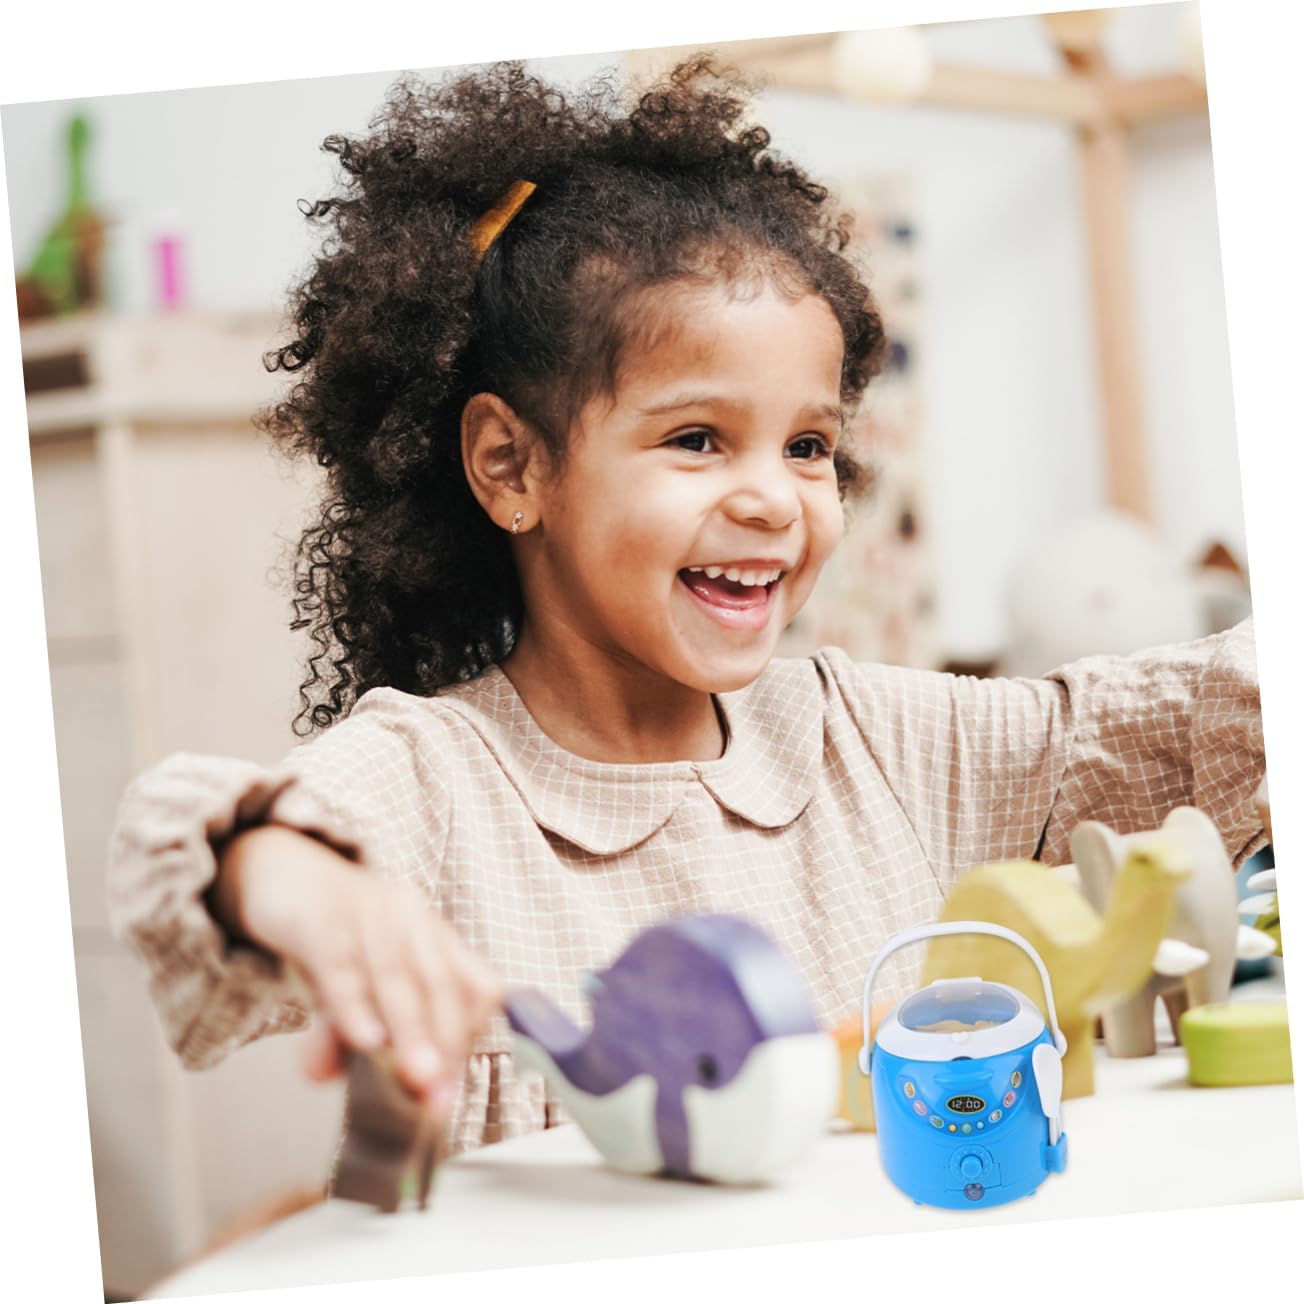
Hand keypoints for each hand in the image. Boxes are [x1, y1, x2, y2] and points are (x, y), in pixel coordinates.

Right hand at [214, 826, 502, 1116]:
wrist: (283, 871)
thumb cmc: (332, 937)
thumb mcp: (348, 992)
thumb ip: (344, 1036)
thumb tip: (327, 1079)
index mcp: (435, 938)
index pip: (476, 988)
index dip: (468, 1041)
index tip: (450, 1093)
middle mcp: (412, 918)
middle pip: (443, 984)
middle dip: (446, 1044)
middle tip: (438, 1098)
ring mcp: (370, 910)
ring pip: (398, 974)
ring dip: (409, 1030)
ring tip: (413, 1079)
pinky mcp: (322, 913)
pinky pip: (342, 962)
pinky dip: (354, 1004)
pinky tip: (362, 1039)